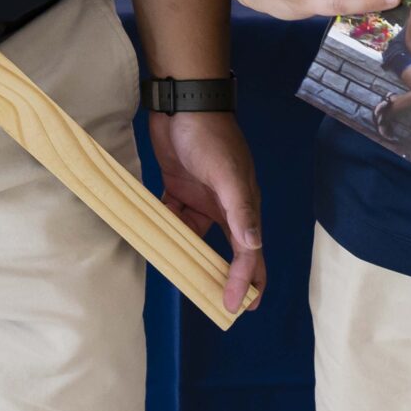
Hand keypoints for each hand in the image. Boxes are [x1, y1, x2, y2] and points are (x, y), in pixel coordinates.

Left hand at [151, 110, 263, 316]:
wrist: (184, 104)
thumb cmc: (210, 138)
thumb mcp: (228, 175)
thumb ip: (241, 211)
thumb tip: (253, 246)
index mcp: (243, 207)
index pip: (249, 254)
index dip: (245, 282)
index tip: (236, 307)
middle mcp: (225, 207)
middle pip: (229, 252)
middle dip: (227, 279)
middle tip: (221, 307)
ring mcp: (201, 198)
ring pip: (197, 238)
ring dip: (191, 257)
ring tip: (184, 282)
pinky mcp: (178, 188)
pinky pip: (173, 218)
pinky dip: (166, 231)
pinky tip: (156, 244)